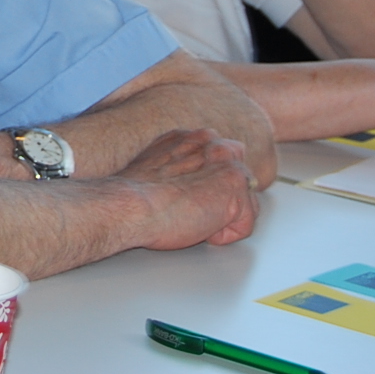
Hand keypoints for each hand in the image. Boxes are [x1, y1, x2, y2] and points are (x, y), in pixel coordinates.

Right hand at [114, 129, 260, 249]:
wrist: (129, 205)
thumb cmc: (134, 196)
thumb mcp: (156, 167)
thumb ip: (181, 165)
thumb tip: (188, 181)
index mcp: (192, 138)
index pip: (222, 166)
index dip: (209, 190)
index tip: (189, 201)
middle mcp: (213, 143)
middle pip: (240, 181)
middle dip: (224, 201)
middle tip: (193, 211)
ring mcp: (228, 161)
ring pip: (245, 205)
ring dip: (222, 219)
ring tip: (191, 218)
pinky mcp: (238, 185)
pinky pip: (243, 225)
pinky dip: (223, 235)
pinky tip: (198, 227)